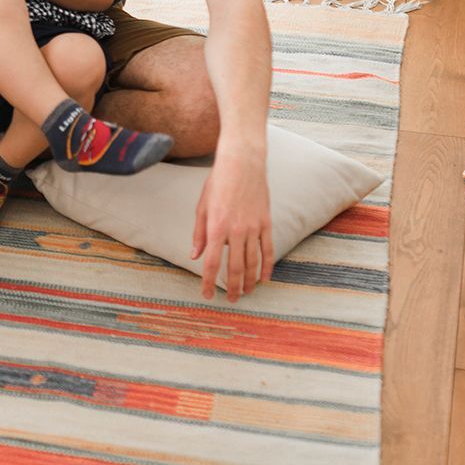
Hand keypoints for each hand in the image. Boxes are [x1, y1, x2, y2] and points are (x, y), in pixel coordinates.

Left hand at [190, 148, 272, 301]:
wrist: (242, 163)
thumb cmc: (218, 183)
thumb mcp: (202, 207)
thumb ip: (199, 234)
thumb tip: (195, 256)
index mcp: (216, 228)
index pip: (212, 263)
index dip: (209, 282)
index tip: (207, 295)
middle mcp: (236, 231)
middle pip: (236, 268)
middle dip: (233, 287)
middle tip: (232, 300)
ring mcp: (254, 228)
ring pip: (254, 262)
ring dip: (250, 281)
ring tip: (247, 293)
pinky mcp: (266, 223)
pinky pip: (269, 250)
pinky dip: (267, 266)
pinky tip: (265, 278)